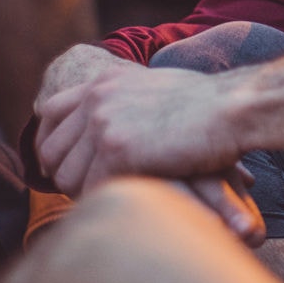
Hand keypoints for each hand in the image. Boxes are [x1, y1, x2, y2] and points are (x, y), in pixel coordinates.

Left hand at [36, 62, 265, 243]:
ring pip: (66, 176)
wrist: (234, 108)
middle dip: (66, 175)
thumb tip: (116, 125)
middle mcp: (97, 98)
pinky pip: (92, 188)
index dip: (52, 141)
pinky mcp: (117, 149)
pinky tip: (127, 201)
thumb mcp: (157, 89)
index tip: (62, 164)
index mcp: (104, 81)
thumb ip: (128, 101)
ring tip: (113, 199)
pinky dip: (107, 200)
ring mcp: (104, 123)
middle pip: (51, 150)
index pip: (50, 111)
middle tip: (89, 191)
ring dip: (86, 193)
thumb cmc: (209, 105)